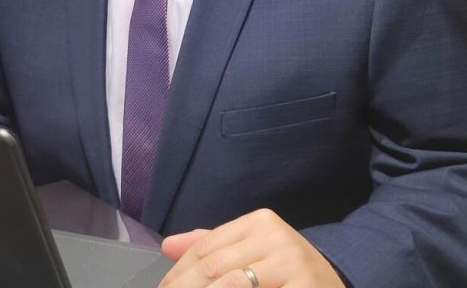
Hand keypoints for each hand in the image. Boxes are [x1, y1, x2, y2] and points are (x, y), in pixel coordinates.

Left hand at [159, 208, 344, 286]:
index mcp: (260, 222)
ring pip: (231, 286)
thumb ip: (213, 247)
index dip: (179, 274)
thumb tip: (167, 246)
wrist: (336, 285)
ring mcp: (292, 264)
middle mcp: (276, 236)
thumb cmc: (287, 272)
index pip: (206, 247)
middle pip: (214, 268)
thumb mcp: (254, 251)